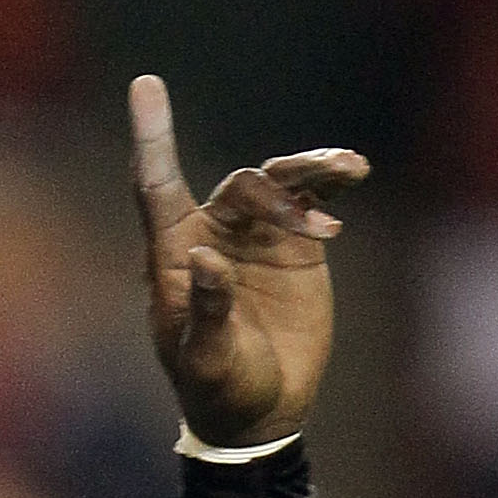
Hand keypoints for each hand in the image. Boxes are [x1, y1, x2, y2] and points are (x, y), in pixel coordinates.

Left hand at [130, 70, 366, 447]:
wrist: (262, 412)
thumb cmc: (219, 391)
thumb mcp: (208, 361)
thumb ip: (207, 311)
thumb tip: (207, 257)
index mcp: (175, 258)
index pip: (156, 186)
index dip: (152, 137)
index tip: (146, 84)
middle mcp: (213, 234)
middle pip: (241, 184)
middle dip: (275, 192)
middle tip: (316, 224)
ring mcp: (255, 234)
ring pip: (278, 181)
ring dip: (309, 171)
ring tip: (345, 170)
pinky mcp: (294, 242)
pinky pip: (310, 197)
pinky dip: (329, 181)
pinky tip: (352, 172)